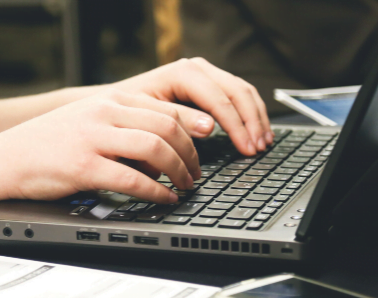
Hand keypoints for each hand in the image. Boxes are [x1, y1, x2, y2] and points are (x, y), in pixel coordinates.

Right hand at [0, 89, 201, 203]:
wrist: (4, 158)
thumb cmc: (47, 144)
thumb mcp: (88, 120)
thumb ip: (122, 126)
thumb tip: (164, 147)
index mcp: (108, 100)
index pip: (164, 108)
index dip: (192, 128)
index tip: (206, 143)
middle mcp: (103, 112)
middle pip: (166, 126)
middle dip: (190, 153)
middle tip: (197, 173)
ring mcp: (93, 138)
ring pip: (155, 148)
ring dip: (178, 170)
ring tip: (185, 186)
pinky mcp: (83, 166)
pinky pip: (132, 178)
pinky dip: (156, 191)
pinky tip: (164, 198)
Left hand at [112, 57, 273, 155]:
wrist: (114, 104)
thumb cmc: (126, 113)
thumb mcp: (148, 118)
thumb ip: (178, 121)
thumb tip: (210, 127)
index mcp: (183, 73)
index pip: (220, 99)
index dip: (237, 126)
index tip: (247, 148)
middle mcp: (197, 68)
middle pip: (237, 92)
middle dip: (251, 122)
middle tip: (258, 149)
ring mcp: (205, 74)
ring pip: (243, 91)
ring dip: (257, 118)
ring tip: (263, 143)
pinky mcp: (209, 84)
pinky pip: (239, 95)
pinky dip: (251, 114)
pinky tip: (257, 132)